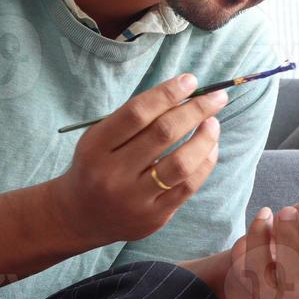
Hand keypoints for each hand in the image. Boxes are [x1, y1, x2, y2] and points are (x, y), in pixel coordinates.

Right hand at [48, 73, 228, 248]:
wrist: (81, 217)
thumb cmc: (96, 167)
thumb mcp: (99, 140)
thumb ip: (133, 120)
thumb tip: (183, 95)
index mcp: (95, 148)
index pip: (137, 113)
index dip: (167, 94)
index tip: (190, 81)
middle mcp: (113, 174)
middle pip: (163, 134)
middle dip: (196, 110)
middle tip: (217, 96)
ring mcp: (135, 198)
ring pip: (181, 163)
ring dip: (205, 138)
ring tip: (213, 122)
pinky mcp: (154, 217)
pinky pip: (188, 186)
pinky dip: (204, 162)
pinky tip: (210, 148)